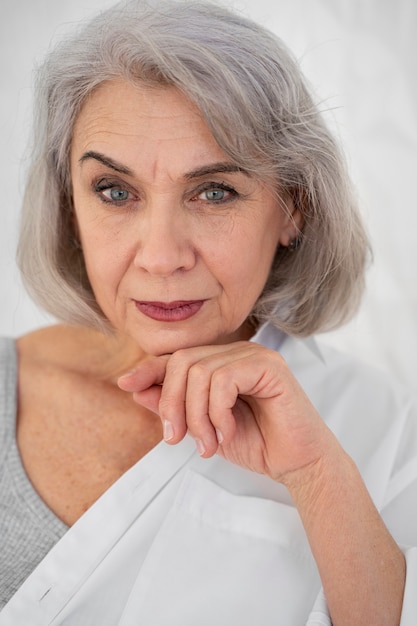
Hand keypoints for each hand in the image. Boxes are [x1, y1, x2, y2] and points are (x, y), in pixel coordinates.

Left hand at [118, 341, 333, 482]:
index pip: (177, 358)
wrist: (296, 464)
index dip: (149, 369)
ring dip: (196, 416)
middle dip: (171, 403)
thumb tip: (135, 387)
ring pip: (199, 372)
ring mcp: (254, 355)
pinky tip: (228, 431)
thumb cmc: (256, 443)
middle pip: (182, 361)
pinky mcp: (270, 366)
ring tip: (209, 444)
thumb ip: (174, 406)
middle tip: (177, 439)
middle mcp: (237, 352)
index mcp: (221, 363)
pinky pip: (223, 379)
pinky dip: (217, 411)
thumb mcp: (203, 427)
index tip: (125, 384)